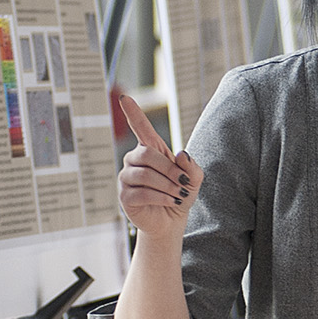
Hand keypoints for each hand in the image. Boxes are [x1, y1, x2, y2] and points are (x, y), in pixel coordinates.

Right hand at [116, 95, 201, 239]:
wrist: (171, 220)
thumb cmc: (181, 194)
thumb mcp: (193, 179)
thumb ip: (192, 166)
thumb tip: (181, 154)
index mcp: (151, 150)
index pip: (139, 127)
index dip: (132, 112)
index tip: (124, 97)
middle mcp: (134, 161)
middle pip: (147, 154)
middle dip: (169, 169)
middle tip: (184, 183)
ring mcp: (126, 178)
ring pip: (144, 174)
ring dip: (167, 185)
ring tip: (179, 194)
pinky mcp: (124, 196)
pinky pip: (141, 192)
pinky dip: (161, 196)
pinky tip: (171, 201)